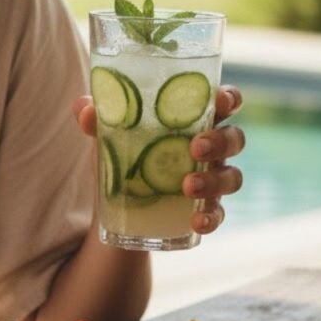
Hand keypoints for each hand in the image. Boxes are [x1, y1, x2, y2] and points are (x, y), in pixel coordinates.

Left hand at [73, 86, 245, 234]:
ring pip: (232, 177)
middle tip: (196, 148)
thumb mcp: (105, 134)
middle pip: (234, 138)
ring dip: (215, 181)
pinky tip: (197, 222)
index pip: (223, 102)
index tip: (220, 100)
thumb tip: (86, 110)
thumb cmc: (122, 150)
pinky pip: (219, 213)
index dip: (229, 98)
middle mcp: (209, 147)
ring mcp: (211, 178)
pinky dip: (211, 217)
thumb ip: (95, 118)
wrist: (115, 202)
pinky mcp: (205, 207)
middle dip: (220, 141)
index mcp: (192, 119)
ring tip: (188, 186)